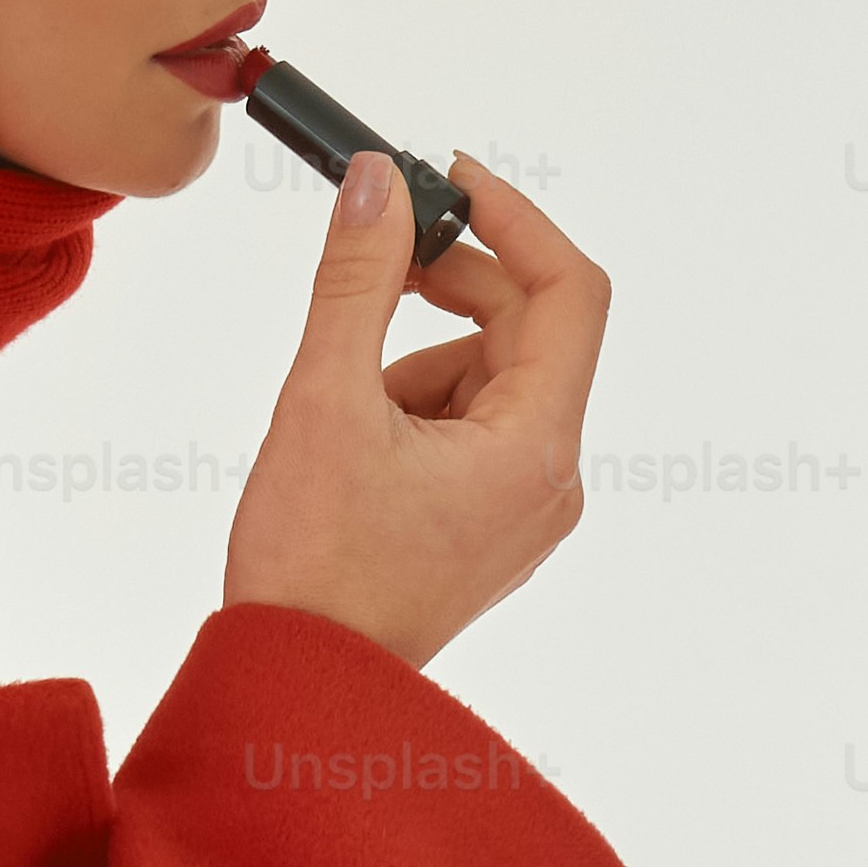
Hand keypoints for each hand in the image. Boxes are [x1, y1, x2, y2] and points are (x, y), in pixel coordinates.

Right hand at [222, 152, 607, 674]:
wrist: (299, 687)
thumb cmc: (314, 569)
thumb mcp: (326, 400)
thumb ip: (359, 280)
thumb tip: (380, 184)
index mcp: (536, 449)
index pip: (568, 294)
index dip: (515, 220)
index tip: (451, 178)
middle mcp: (552, 479)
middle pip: (526, 333)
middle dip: (449, 288)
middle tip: (375, 259)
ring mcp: (524, 509)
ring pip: (490, 380)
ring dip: (418, 359)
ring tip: (344, 410)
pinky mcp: (489, 526)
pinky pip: (471, 430)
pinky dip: (415, 408)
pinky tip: (354, 446)